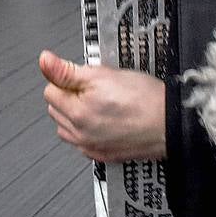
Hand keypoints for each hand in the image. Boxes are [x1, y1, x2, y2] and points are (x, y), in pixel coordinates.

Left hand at [39, 50, 165, 162]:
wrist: (171, 124)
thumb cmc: (145, 100)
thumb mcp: (103, 74)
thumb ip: (68, 70)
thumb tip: (44, 61)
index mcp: (77, 113)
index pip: (50, 90)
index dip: (67, 78)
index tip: (83, 78)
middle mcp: (80, 135)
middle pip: (56, 109)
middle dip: (70, 96)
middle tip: (95, 89)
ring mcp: (91, 147)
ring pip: (66, 127)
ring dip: (75, 114)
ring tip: (100, 104)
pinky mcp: (102, 156)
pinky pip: (81, 141)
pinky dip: (86, 130)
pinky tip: (104, 120)